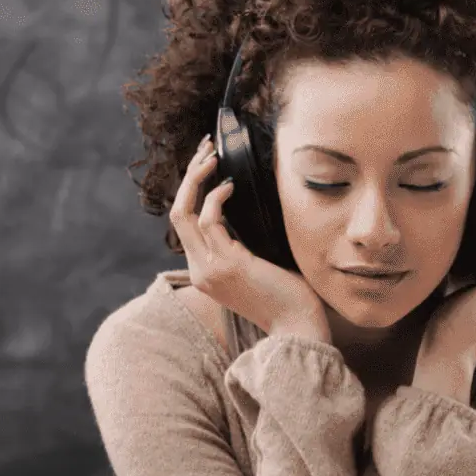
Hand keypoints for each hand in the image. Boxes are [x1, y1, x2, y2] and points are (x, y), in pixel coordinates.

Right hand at [169, 134, 330, 340]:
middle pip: (176, 212)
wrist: (299, 328)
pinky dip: (217, 197)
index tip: (207, 163)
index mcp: (203, 272)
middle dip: (189, 175)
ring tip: (213, 155)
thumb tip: (248, 207)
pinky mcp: (227, 264)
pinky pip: (210, 220)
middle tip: (205, 148)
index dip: (191, 189)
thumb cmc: (288, 296)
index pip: (184, 223)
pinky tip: (230, 186)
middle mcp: (199, 271)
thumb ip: (243, 242)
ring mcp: (209, 269)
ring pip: (184, 211)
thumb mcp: (258, 265)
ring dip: (197, 177)